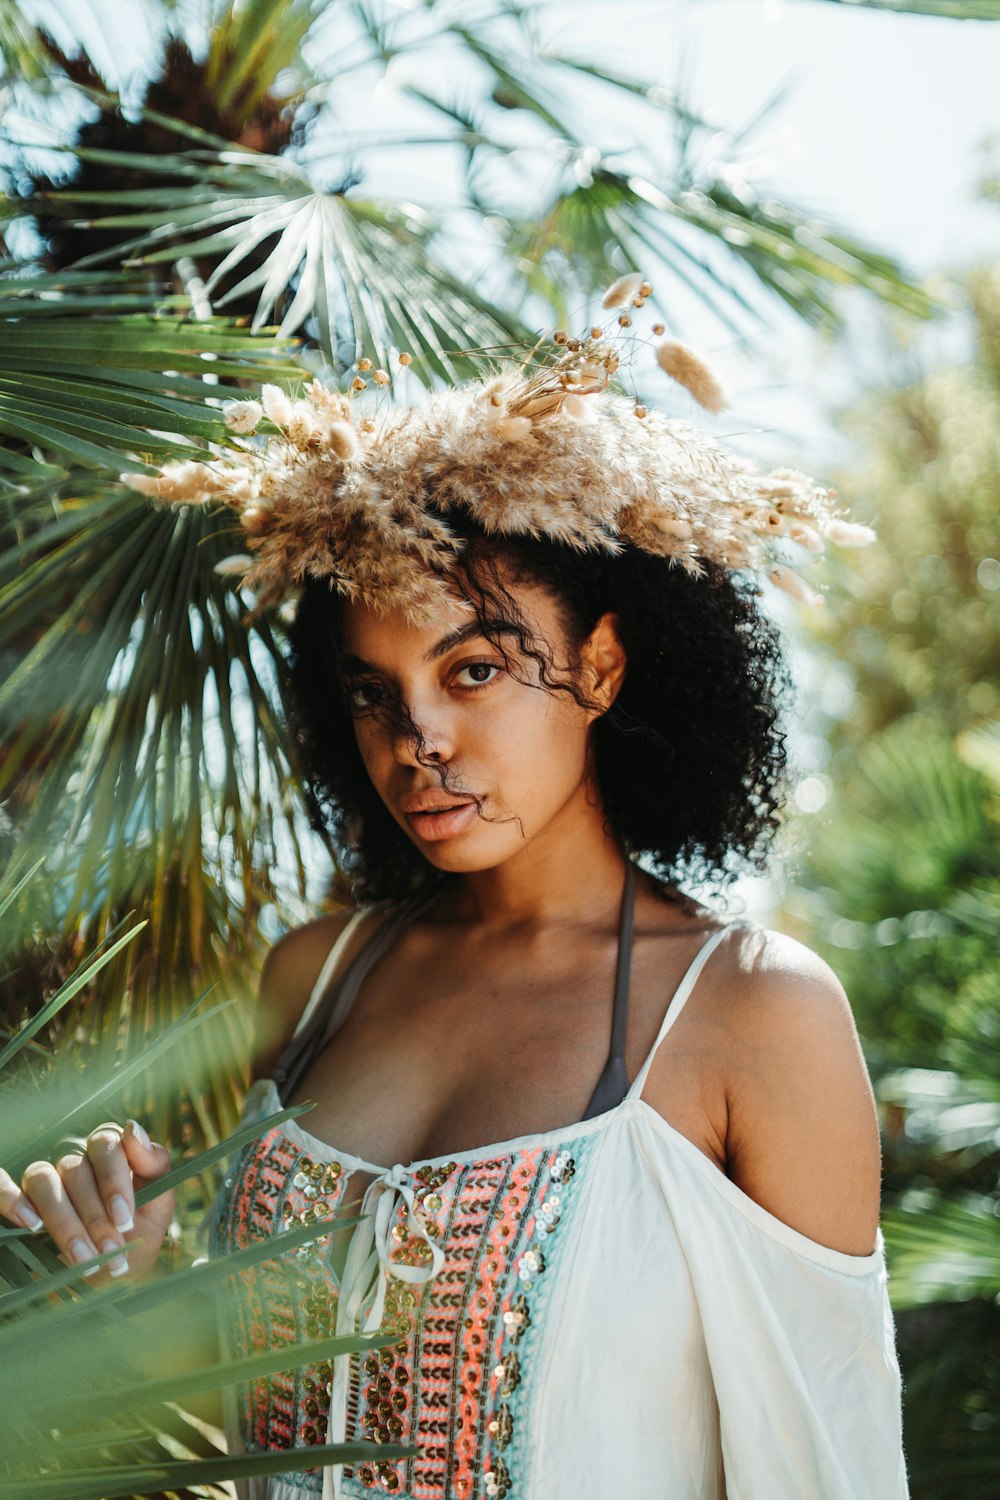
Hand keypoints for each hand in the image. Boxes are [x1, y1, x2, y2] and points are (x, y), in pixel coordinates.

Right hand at [0, 1119, 174, 1282]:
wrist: (107, 1282)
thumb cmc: (134, 1240)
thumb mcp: (156, 1210)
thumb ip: (156, 1168)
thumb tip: (134, 1130)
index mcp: (110, 1154)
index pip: (106, 1143)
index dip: (114, 1180)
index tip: (124, 1218)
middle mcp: (75, 1160)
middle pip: (76, 1168)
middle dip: (95, 1215)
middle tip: (109, 1250)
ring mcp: (45, 1180)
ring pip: (43, 1179)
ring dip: (63, 1221)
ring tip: (82, 1258)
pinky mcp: (17, 1202)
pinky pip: (3, 1186)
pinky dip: (12, 1200)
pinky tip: (30, 1224)